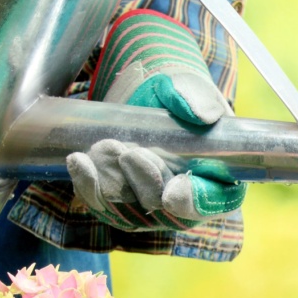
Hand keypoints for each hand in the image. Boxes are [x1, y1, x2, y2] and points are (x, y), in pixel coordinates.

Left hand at [66, 10, 245, 230]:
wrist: (145, 92)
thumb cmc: (176, 92)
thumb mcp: (189, 86)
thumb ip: (197, 97)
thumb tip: (202, 115)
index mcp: (218, 178)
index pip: (213, 202)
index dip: (195, 202)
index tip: (173, 193)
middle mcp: (184, 200)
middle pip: (166, 211)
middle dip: (145, 184)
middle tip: (129, 153)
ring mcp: (150, 203)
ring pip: (129, 211)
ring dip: (113, 183)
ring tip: (103, 147)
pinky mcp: (119, 200)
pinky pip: (102, 204)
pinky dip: (89, 185)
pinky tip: (79, 161)